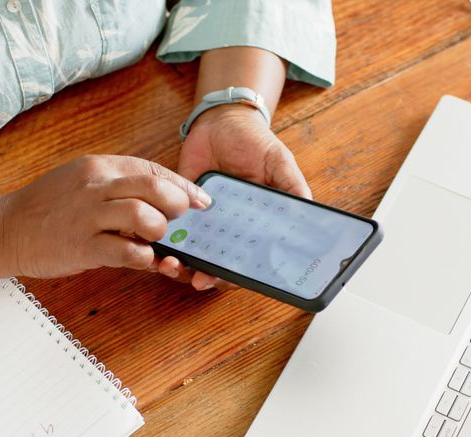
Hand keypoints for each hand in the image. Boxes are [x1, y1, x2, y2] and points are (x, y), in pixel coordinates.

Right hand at [0, 155, 210, 278]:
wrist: (5, 229)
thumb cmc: (47, 208)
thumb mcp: (82, 183)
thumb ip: (118, 188)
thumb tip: (160, 203)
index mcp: (99, 168)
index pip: (152, 170)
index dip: (183, 187)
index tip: (200, 201)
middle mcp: (95, 187)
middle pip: (154, 188)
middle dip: (178, 206)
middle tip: (180, 221)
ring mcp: (88, 216)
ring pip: (143, 216)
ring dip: (160, 232)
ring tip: (156, 241)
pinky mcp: (82, 246)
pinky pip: (126, 252)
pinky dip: (144, 258)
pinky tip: (144, 260)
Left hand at [162, 105, 310, 289]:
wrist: (221, 120)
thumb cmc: (254, 142)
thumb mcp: (279, 162)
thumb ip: (292, 188)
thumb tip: (310, 212)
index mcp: (255, 225)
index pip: (248, 259)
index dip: (241, 275)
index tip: (233, 281)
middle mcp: (228, 229)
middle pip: (217, 263)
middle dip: (208, 276)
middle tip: (200, 280)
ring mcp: (203, 220)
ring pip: (191, 253)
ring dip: (182, 265)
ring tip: (173, 265)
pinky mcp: (179, 208)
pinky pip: (170, 231)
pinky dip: (164, 242)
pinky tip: (160, 247)